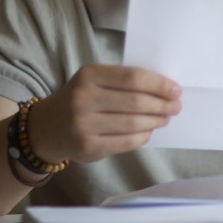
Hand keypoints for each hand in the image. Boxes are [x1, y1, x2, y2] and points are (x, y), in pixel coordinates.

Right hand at [27, 64, 181, 164]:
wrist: (47, 127)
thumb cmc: (81, 99)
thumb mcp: (95, 80)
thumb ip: (123, 82)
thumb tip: (164, 89)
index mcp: (89, 75)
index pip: (133, 78)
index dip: (159, 84)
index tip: (176, 89)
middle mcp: (83, 99)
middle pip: (135, 101)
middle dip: (162, 104)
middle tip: (175, 106)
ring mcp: (83, 125)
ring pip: (132, 124)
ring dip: (155, 121)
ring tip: (165, 118)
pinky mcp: (87, 148)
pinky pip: (125, 142)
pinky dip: (142, 137)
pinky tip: (148, 132)